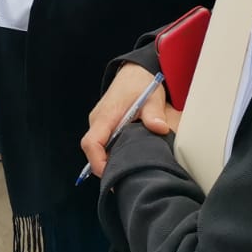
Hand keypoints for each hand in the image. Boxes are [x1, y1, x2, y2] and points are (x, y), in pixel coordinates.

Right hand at [79, 63, 173, 177]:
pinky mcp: (103, 125)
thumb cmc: (141, 83)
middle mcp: (98, 120)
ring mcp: (99, 123)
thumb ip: (154, 114)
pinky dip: (111, 153)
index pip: (92, 143)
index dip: (98, 162)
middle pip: (92, 150)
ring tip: (129, 172)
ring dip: (109, 160)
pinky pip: (102, 143)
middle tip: (126, 180)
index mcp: (106, 115)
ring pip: (96, 148)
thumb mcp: (152, 96)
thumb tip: (160, 129)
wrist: (134, 71)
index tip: (112, 175)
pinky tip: (127, 159)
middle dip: (105, 167)